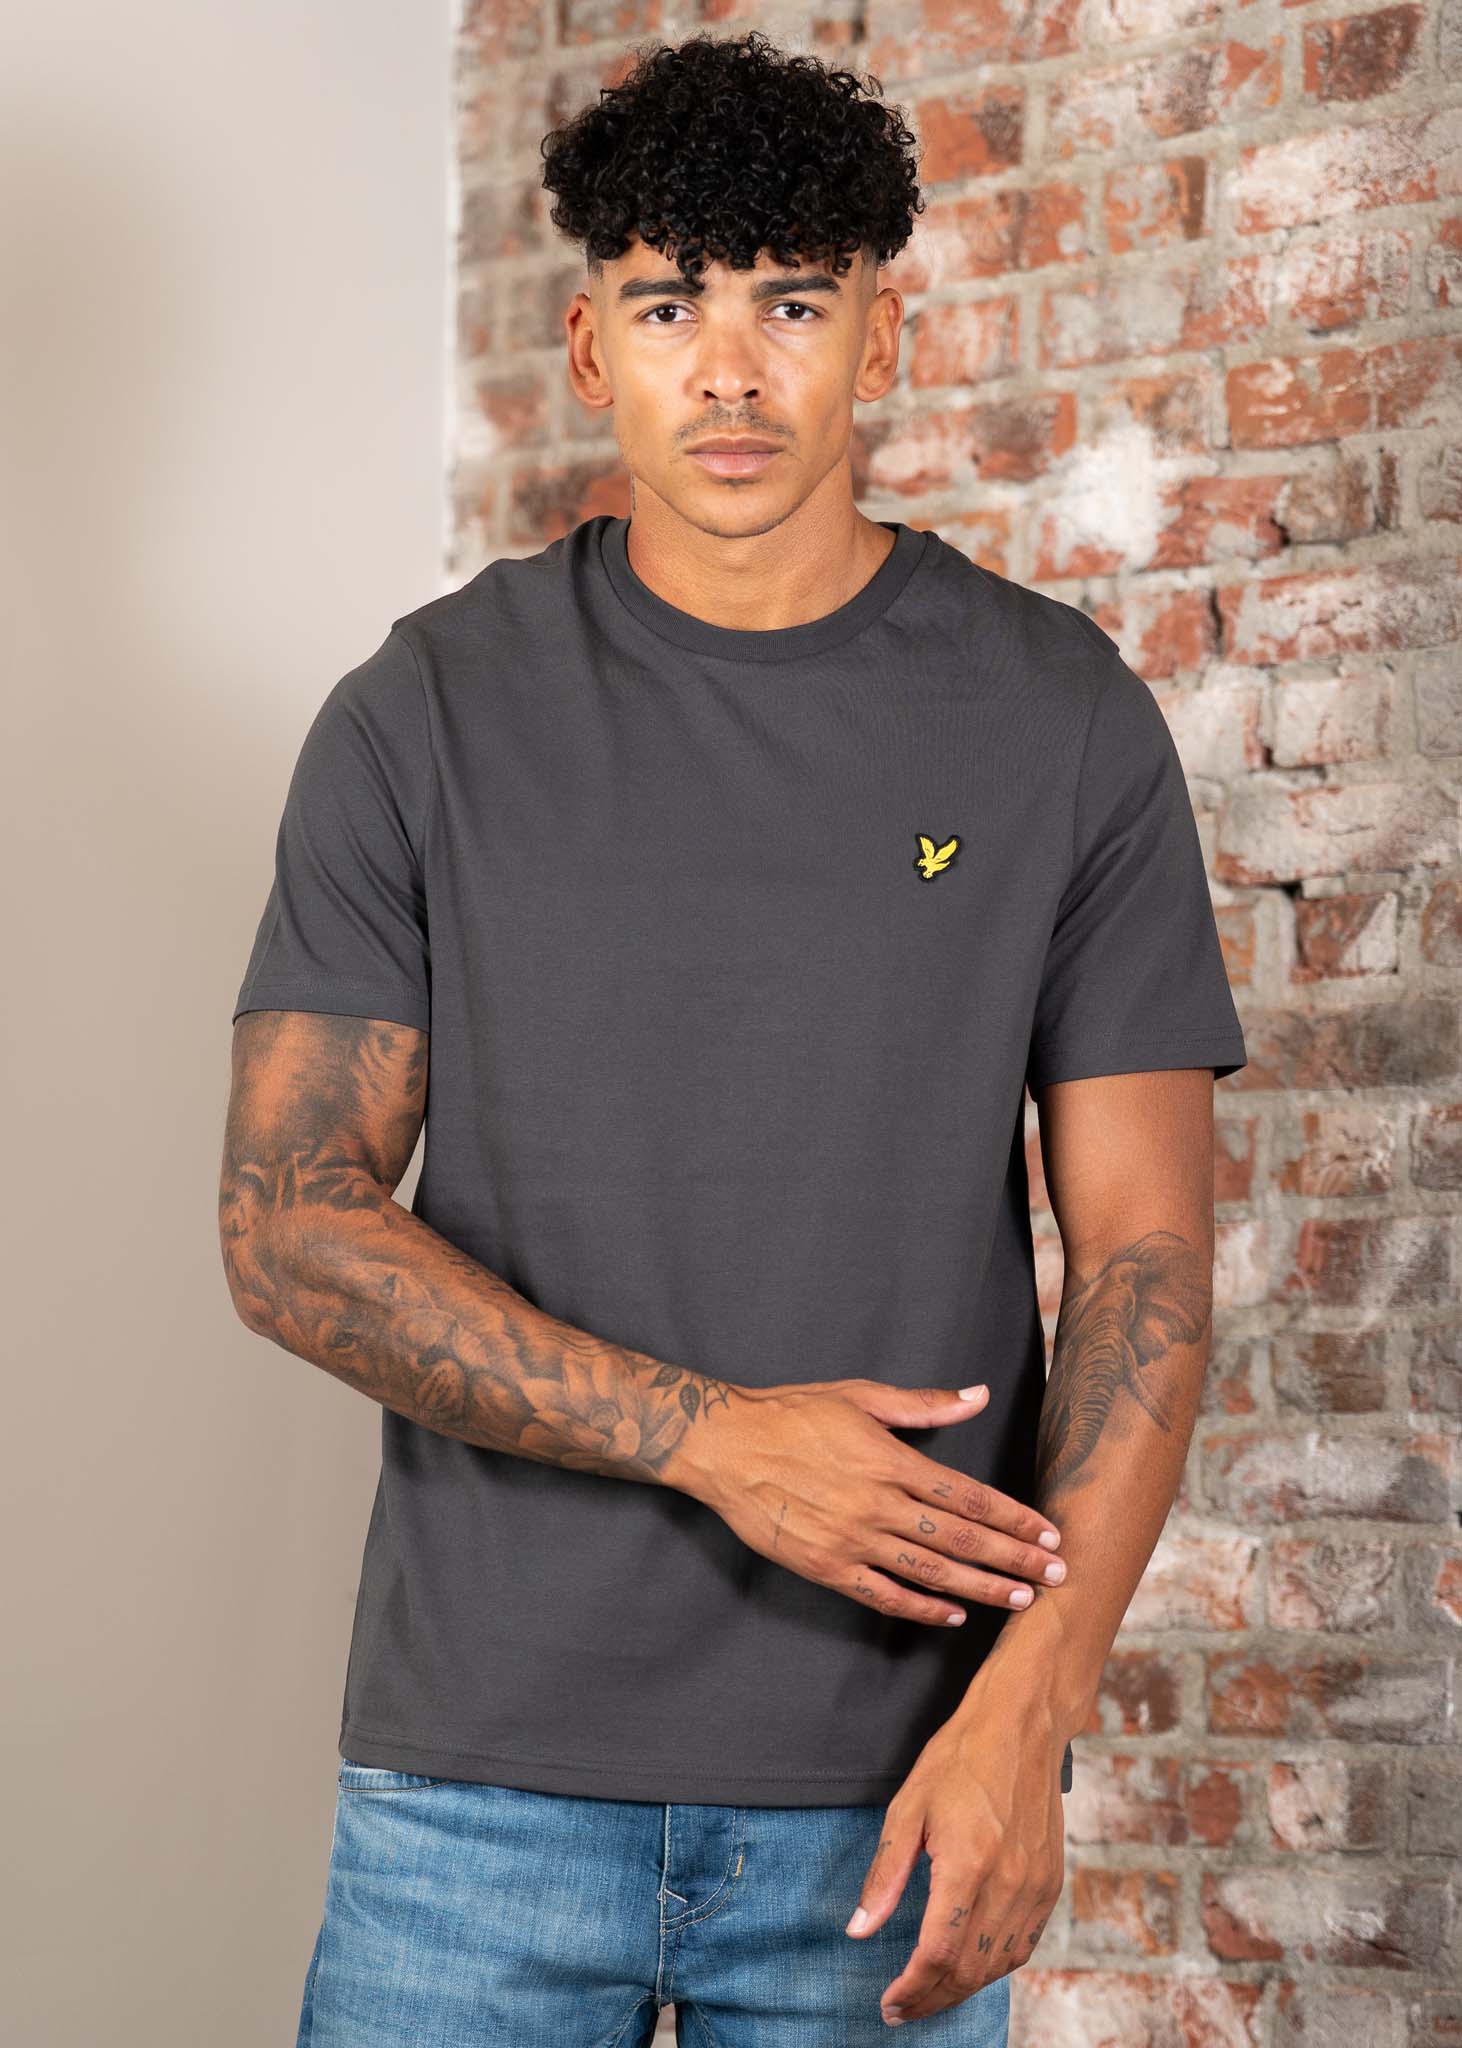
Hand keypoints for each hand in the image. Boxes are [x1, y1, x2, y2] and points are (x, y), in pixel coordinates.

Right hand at [670, 1377, 1064, 1626]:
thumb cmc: (792, 1412)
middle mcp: (876, 1503)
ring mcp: (850, 1539)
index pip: (968, 1496)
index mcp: (890, 1459)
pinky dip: (921, 1609)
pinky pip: (883, 1595)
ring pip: (930, 1571)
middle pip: (961, 1538)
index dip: (1013, 1518)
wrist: (724, 1445)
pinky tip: (953, 1615)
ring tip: (1023, 1601)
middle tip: (1057, 1576)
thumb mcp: (859, 1396)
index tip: (1048, 1533)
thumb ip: (923, 1405)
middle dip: (1015, 1559)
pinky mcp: (825, 1566)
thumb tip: (978, 1396)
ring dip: (982, 1589)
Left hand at [844, 1690, 1067, 2025]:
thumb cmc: (960, 1758)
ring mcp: (1035, 1886)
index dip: (911, 1988)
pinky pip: (1024, 1945)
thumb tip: (860, 1928)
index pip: (937, 1953)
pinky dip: (995, 1967)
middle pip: (969, 1970)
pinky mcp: (1050, 1883)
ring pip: (998, 1965)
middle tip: (902, 2008)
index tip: (888, 2003)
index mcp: (968, 1863)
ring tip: (930, 1993)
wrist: (1022, 1726)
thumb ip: (885, 1874)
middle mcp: (1008, 1882)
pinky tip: (972, 1967)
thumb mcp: (907, 1807)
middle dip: (932, 1999)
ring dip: (962, 1989)